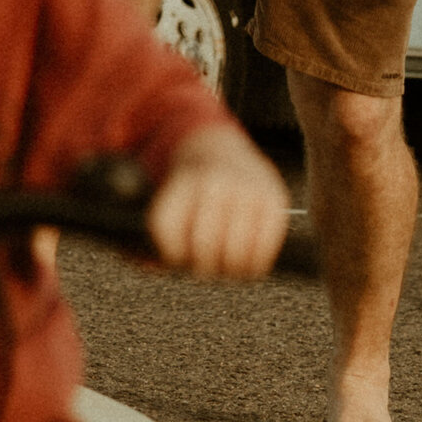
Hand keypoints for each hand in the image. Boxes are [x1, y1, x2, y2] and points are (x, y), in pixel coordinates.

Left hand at [148, 128, 288, 277]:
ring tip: (226, 266)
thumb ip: (146, 235)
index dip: (171, 253)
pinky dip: (254, 267)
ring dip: (229, 271)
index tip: (177, 255)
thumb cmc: (189, 191)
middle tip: (205, 266)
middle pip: (204, 248)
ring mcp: (248, 190)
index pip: (168, 231)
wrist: (222, 150)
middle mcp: (216, 183)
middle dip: (202, 266)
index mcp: (183, 182)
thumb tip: (146, 263)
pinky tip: (247, 263)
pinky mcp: (275, 200)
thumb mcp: (164, 201)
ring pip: (236, 255)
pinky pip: (264, 252)